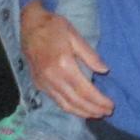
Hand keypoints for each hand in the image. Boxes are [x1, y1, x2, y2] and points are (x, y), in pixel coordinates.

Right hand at [21, 2, 110, 118]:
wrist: (28, 24)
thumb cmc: (54, 27)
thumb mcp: (75, 36)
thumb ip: (90, 55)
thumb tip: (105, 70)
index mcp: (63, 64)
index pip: (85, 90)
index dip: (99, 101)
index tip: (111, 106)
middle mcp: (51, 77)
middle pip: (75, 101)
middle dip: (93, 109)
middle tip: (107, 113)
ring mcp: (42, 81)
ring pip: (64, 104)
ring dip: (81, 112)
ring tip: (96, 114)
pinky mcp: (37, 83)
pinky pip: (55, 100)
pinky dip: (68, 107)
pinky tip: (79, 108)